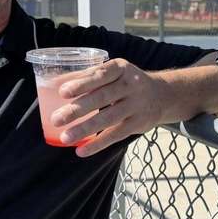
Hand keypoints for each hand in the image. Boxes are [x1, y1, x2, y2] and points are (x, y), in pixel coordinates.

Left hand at [48, 58, 163, 157]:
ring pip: (108, 119)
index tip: (63, 92)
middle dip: (78, 109)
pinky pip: (115, 135)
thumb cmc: (128, 82)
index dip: (82, 83)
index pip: (100, 75)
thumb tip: (54, 83)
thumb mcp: (115, 72)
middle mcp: (131, 85)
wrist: (163, 95)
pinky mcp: (137, 124)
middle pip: (102, 97)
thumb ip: (89, 76)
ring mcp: (136, 105)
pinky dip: (98, 144)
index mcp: (121, 68)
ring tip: (65, 137)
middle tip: (56, 119)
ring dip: (85, 129)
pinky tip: (81, 150)